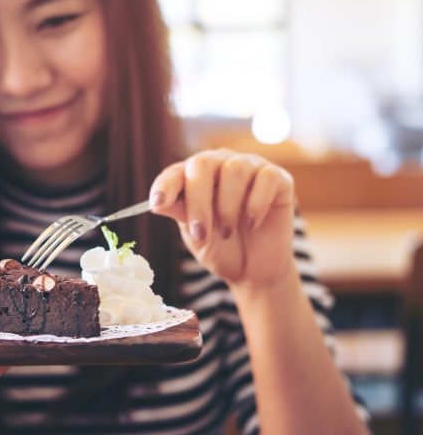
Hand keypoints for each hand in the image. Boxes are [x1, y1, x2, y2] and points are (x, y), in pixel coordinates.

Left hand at [150, 149, 295, 289]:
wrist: (254, 270)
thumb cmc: (221, 249)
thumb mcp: (196, 236)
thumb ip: (181, 215)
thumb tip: (156, 203)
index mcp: (195, 178)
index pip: (175, 172)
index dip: (165, 186)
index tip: (157, 204)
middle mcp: (221, 165)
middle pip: (203, 164)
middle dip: (198, 201)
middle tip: (202, 233)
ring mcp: (250, 168)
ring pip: (235, 169)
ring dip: (228, 206)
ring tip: (227, 232)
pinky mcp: (278, 178)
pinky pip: (266, 178)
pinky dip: (256, 204)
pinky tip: (251, 224)